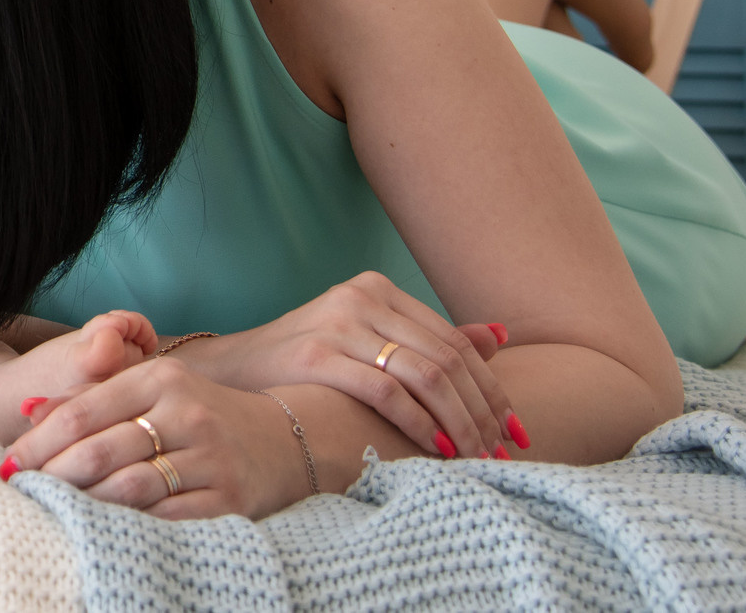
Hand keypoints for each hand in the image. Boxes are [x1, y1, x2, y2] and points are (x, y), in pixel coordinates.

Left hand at [6, 357, 314, 518]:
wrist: (286, 439)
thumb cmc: (202, 413)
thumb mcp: (153, 390)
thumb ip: (92, 398)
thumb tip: (27, 409)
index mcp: (161, 379)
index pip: (84, 411)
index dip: (40, 441)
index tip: (9, 462)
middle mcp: (187, 413)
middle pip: (102, 451)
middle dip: (54, 475)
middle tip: (23, 491)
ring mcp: (211, 457)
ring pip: (131, 487)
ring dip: (86, 503)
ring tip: (55, 510)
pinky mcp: (230, 500)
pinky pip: (168, 518)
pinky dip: (130, 525)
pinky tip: (104, 528)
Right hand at [166, 271, 514, 460]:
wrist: (231, 370)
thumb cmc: (304, 363)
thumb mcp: (368, 341)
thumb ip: (428, 339)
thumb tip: (501, 336)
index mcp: (377, 289)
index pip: (454, 342)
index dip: (491, 388)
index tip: (514, 430)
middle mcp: (361, 297)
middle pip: (445, 359)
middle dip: (482, 411)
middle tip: (502, 452)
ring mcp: (337, 323)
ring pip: (425, 375)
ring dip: (459, 423)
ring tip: (475, 457)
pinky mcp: (315, 354)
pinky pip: (386, 391)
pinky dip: (419, 423)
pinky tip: (436, 448)